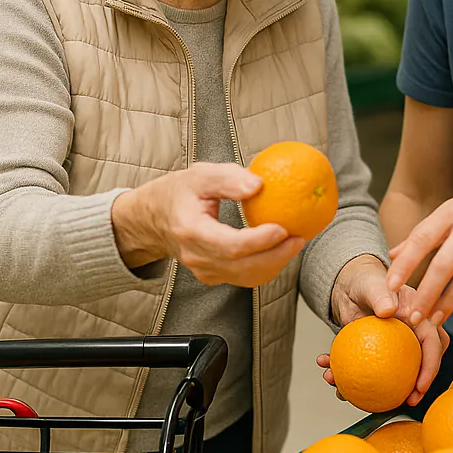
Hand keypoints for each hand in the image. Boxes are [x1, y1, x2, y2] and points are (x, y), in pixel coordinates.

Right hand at [111, 162, 304, 287]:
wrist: (153, 218)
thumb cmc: (178, 192)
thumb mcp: (200, 175)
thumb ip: (228, 178)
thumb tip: (259, 185)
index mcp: (191, 231)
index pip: (230, 245)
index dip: (260, 240)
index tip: (283, 227)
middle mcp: (196, 256)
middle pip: (242, 266)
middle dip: (276, 255)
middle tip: (299, 237)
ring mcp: (203, 270)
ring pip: (245, 277)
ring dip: (275, 263)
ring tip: (295, 242)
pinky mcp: (212, 275)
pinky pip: (243, 277)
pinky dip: (265, 267)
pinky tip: (280, 250)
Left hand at [316, 254, 449, 407]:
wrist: (349, 285)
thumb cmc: (367, 281)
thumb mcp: (374, 285)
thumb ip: (381, 295)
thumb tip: (387, 311)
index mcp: (420, 317)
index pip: (434, 343)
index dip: (431, 367)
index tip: (419, 386)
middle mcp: (412, 335)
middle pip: (422, 364)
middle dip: (417, 387)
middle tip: (407, 401)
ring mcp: (395, 347)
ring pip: (392, 373)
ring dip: (374, 387)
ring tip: (352, 393)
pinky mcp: (375, 354)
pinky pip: (366, 370)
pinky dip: (347, 376)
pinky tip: (329, 374)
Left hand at [385, 178, 452, 325]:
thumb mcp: (450, 211)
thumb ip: (423, 234)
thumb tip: (392, 254)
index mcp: (450, 212)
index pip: (422, 238)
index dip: (406, 263)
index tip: (391, 285)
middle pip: (445, 263)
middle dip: (427, 293)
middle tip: (414, 317)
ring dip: (451, 301)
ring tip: (436, 319)